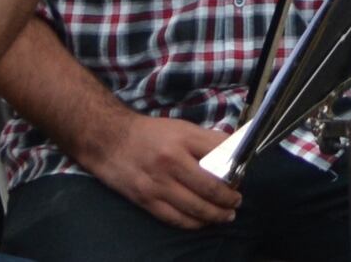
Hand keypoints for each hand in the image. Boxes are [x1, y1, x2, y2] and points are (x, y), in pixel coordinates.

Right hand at [77, 104, 243, 228]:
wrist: (109, 139)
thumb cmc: (149, 133)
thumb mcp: (181, 127)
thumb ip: (207, 140)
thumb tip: (233, 152)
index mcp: (184, 138)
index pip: (221, 155)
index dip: (236, 170)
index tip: (241, 178)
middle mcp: (172, 161)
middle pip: (211, 187)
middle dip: (229, 198)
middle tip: (237, 202)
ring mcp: (158, 183)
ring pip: (195, 207)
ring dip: (215, 215)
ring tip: (226, 215)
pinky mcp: (146, 200)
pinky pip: (175, 218)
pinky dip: (193, 223)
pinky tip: (203, 222)